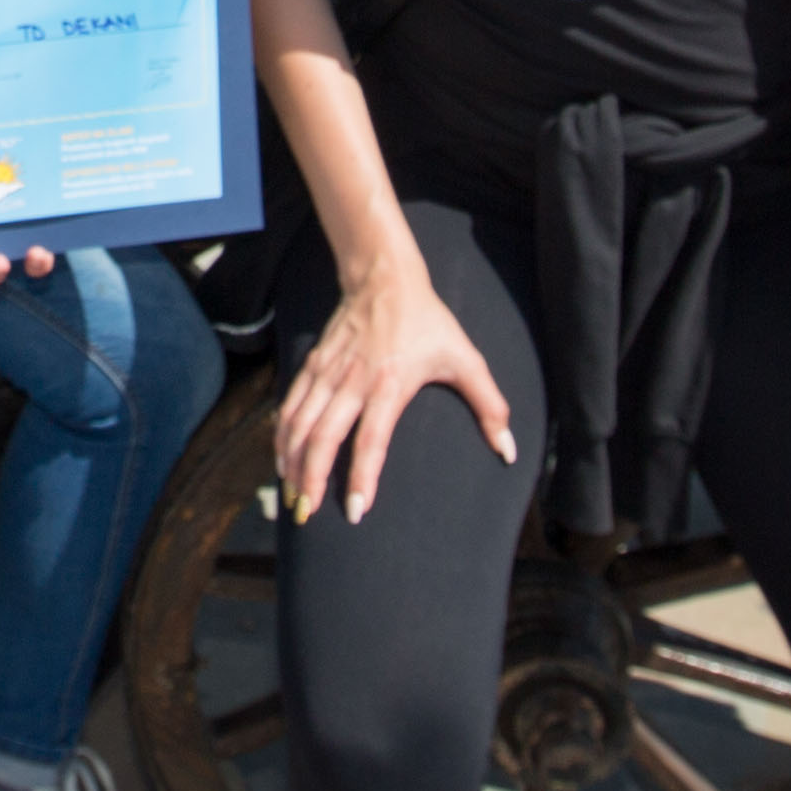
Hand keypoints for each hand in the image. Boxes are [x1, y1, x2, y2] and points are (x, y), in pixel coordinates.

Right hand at [272, 262, 514, 526]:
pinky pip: (291, 406)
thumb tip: (508, 450)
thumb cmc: (427, 321)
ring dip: (291, 461)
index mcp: (390, 385)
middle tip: (308, 514)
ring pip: (299, 423)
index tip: (357, 510)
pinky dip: (282, 435)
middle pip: (322, 437)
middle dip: (311, 478)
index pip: (371, 441)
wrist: (384, 277)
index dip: (362, 477)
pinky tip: (282, 459)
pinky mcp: (313, 364)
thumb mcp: (466, 359)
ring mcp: (328, 373)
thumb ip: (489, 406)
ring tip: (292, 495)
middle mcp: (353, 382)